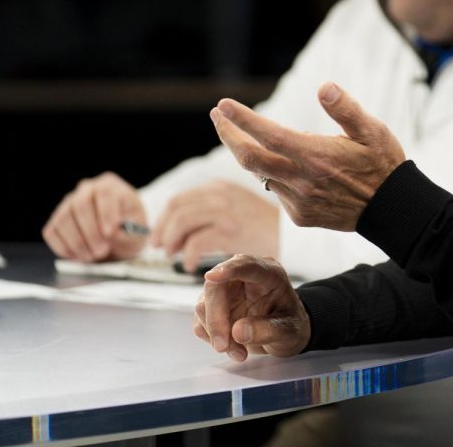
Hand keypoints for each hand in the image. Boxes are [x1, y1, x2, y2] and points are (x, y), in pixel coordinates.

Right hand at [42, 172, 147, 261]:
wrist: (116, 236)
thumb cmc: (129, 229)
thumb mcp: (138, 231)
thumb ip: (128, 232)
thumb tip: (112, 234)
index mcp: (110, 185)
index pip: (104, 192)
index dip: (106, 212)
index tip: (110, 232)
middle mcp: (86, 190)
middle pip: (81, 205)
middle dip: (90, 232)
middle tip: (101, 251)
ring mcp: (68, 204)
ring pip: (64, 219)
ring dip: (77, 242)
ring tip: (93, 257)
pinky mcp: (56, 221)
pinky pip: (52, 232)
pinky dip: (63, 247)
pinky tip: (78, 256)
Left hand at [150, 180, 279, 271]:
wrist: (293, 238)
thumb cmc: (264, 229)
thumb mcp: (235, 210)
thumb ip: (208, 213)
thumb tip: (176, 230)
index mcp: (219, 187)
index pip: (178, 199)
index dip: (162, 220)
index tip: (158, 237)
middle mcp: (221, 193)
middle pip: (175, 207)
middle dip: (162, 230)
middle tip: (161, 249)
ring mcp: (227, 210)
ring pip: (182, 221)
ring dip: (172, 241)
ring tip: (174, 257)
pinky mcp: (232, 230)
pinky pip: (197, 241)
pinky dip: (189, 255)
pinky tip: (191, 266)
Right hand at [194, 254, 309, 361]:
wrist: (284, 335)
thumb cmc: (290, 326)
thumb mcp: (289, 331)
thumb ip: (269, 330)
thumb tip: (238, 331)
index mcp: (269, 274)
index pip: (247, 265)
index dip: (230, 269)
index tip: (212, 276)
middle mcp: (244, 278)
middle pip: (215, 287)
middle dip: (216, 319)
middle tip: (223, 346)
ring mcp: (227, 291)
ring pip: (204, 306)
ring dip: (216, 334)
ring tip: (240, 352)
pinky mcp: (214, 307)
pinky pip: (202, 322)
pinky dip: (213, 339)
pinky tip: (234, 348)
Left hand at [209, 82, 404, 230]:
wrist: (393, 210)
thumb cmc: (383, 164)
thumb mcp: (372, 130)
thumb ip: (346, 109)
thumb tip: (323, 87)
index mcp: (317, 157)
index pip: (269, 135)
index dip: (242, 120)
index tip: (223, 104)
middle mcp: (303, 181)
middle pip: (249, 159)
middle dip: (228, 135)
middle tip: (217, 115)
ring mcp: (299, 201)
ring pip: (262, 174)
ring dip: (249, 153)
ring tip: (244, 134)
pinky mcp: (300, 216)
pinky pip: (277, 191)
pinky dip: (273, 173)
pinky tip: (285, 163)